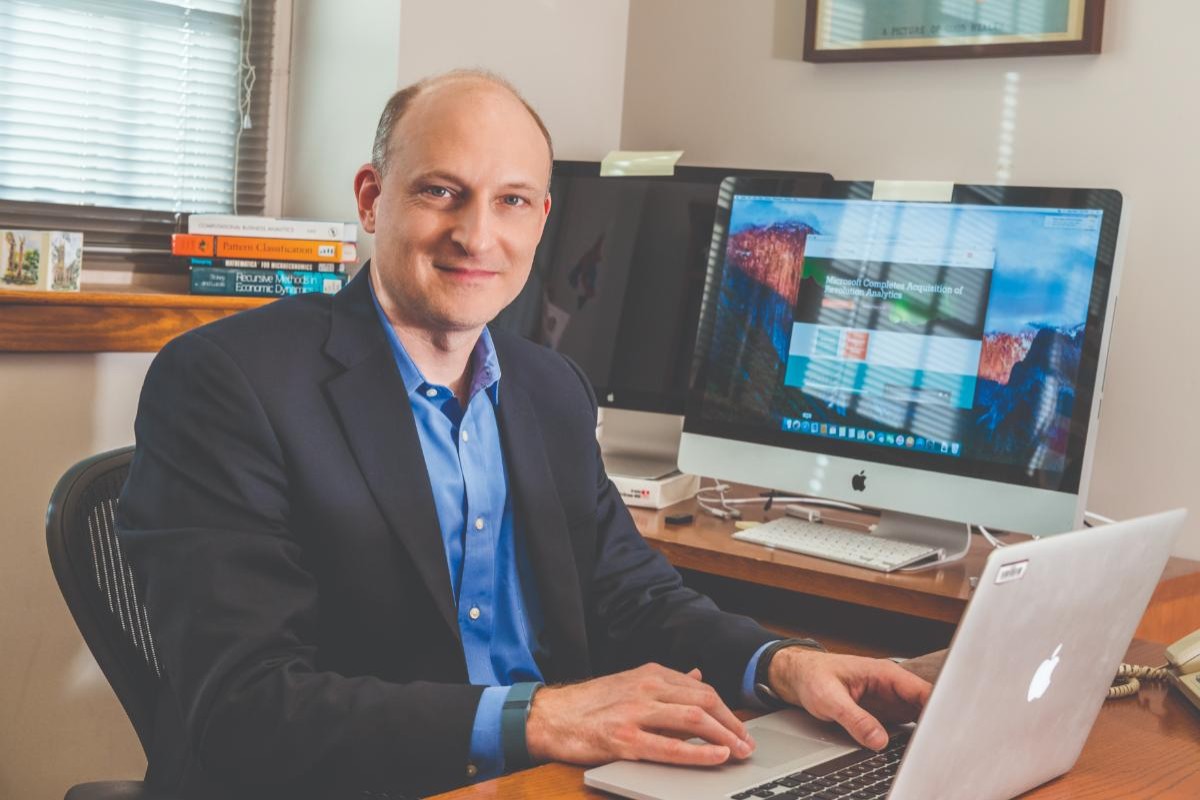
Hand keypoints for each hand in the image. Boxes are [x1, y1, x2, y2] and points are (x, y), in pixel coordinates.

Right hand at [525, 663, 755, 766]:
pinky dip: (698, 753)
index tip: (740, 728)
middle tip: (748, 744)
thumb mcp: (631, 681)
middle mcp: (647, 687)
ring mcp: (636, 712)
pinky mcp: (625, 739)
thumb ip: (666, 681)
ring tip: (740, 753)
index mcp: (651, 673)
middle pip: (704, 701)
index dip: (726, 710)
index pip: (701, 688)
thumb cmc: (590, 703)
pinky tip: (716, 757)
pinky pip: (670, 746)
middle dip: (732, 724)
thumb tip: (697, 674)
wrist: (551, 715)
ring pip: (693, 719)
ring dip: (724, 737)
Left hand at [768, 649, 931, 750]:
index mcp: (885, 674)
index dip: (938, 709)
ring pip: (920, 717)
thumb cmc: (813, 676)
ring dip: (925, 732)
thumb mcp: (829, 698)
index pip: (923, 690)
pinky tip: (915, 749)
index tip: (943, 729)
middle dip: (935, 724)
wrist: (800, 676)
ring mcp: (891, 700)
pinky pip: (906, 725)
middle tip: (937, 746)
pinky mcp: (885, 713)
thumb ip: (854, 718)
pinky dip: (913, 736)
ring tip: (929, 749)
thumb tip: (878, 740)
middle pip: (927, 706)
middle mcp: (892, 686)